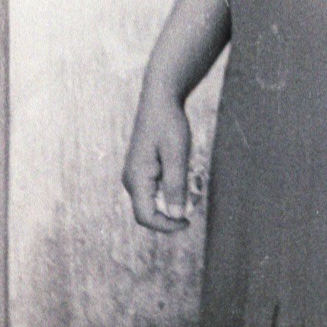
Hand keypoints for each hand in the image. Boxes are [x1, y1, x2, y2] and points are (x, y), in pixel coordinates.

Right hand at [122, 84, 191, 232]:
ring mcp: (135, 175)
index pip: (145, 217)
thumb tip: (176, 215)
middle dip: (172, 212)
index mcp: (136, 179)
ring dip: (173, 199)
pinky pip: (155, 188)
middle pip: (149, 211)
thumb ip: (176, 186)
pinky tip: (185, 173)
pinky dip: (171, 188)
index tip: (188, 222)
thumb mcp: (177, 155)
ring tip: (192, 183)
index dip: (166, 225)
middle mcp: (131, 180)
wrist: (160, 100)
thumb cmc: (169, 125)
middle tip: (194, 201)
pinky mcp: (142, 169)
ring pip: (153, 200)